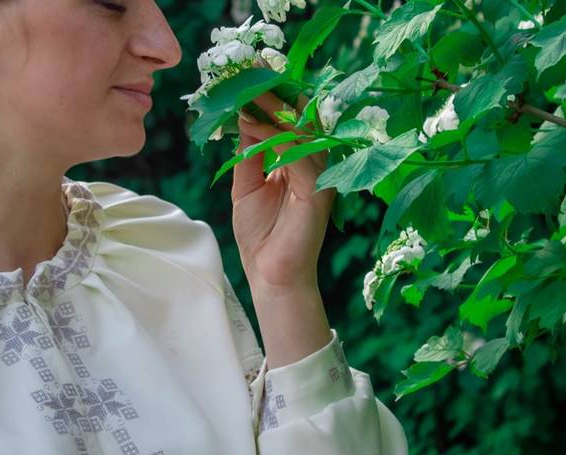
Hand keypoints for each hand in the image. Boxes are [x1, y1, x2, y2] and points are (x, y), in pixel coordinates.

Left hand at [231, 89, 336, 293]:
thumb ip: (249, 153)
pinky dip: (276, 139)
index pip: (290, 120)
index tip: (250, 71)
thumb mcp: (247, 185)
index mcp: (300, 161)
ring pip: (301, 132)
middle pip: (301, 118)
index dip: (273, 95)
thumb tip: (244, 117)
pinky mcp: (318, 192)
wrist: (269, 274)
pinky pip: (298, 156)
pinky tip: (254, 127)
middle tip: (251, 69)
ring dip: (273, 111)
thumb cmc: (261, 234)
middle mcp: (315, 164)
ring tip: (247, 93)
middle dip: (276, 92)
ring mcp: (320, 176)